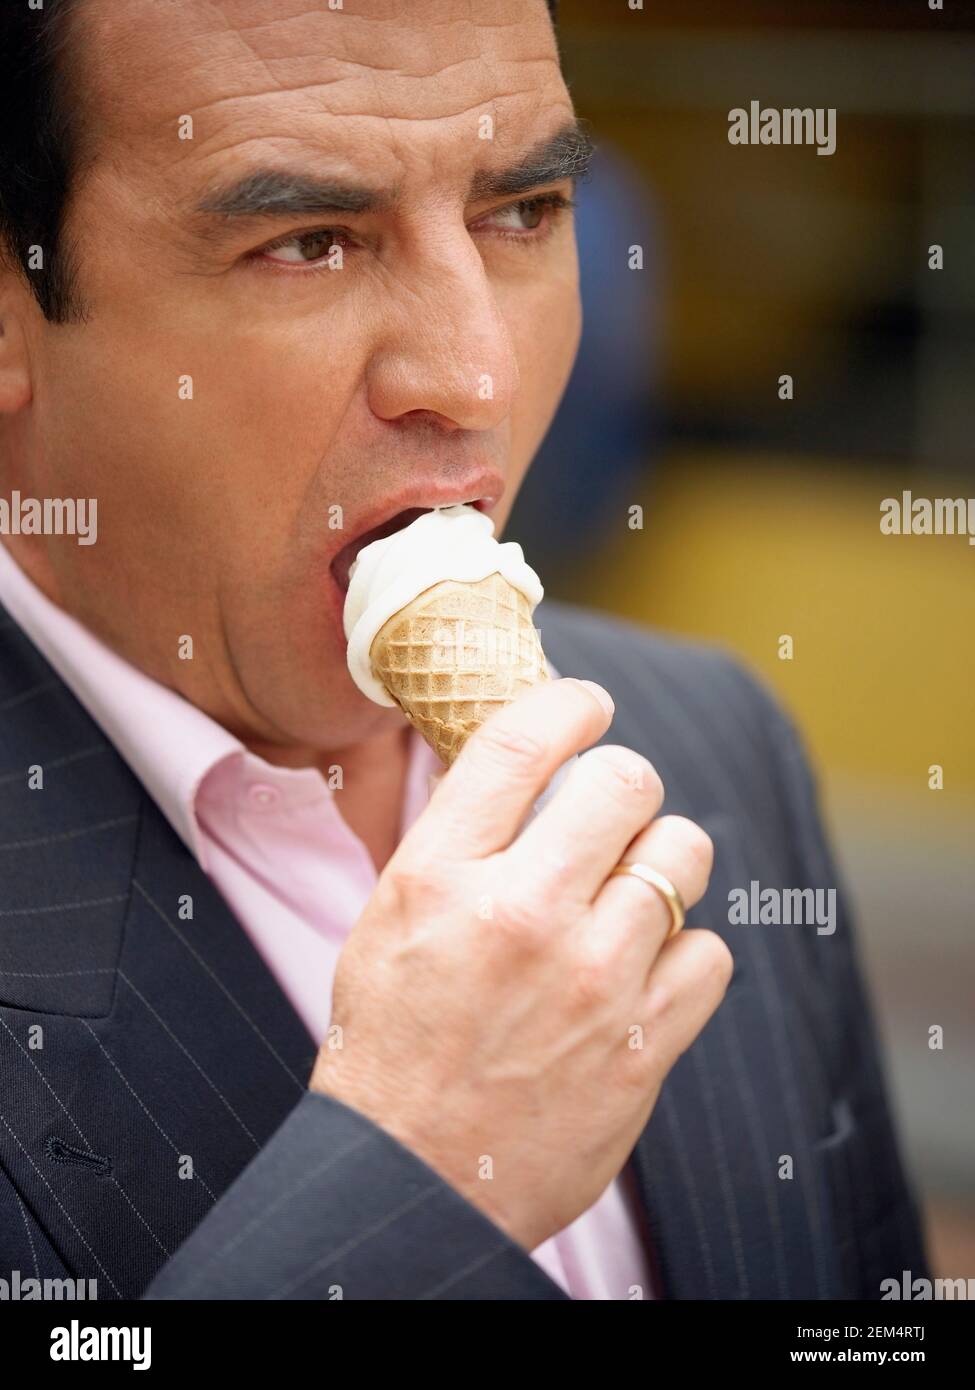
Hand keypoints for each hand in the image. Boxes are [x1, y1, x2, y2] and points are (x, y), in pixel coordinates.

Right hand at [310, 677, 731, 1250]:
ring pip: (682, 854)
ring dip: (659, 862)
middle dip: (622, 785)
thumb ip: (451, 837)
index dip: (570, 703)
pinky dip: (681, 954)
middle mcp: (519, 915)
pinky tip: (642, 972)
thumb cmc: (390, 1043)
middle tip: (608, 812)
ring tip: (627, 893)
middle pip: (625, 781)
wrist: (411, 1181)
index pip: (522, 740)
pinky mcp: (643, 1044)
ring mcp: (591, 981)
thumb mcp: (388, 918)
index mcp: (439, 877)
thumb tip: (510, 757)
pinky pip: (709, 951)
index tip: (589, 705)